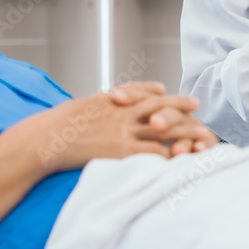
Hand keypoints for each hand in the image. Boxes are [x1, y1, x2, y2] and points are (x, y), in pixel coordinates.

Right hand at [27, 83, 216, 173]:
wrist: (47, 138)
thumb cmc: (64, 123)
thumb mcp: (91, 102)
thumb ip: (118, 97)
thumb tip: (140, 91)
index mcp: (116, 102)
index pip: (150, 95)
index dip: (171, 98)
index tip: (186, 100)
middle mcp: (124, 113)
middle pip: (162, 107)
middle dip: (182, 108)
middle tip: (199, 109)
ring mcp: (124, 132)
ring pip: (162, 129)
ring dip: (183, 132)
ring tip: (200, 135)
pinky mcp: (121, 151)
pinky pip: (151, 152)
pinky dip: (168, 154)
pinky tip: (180, 157)